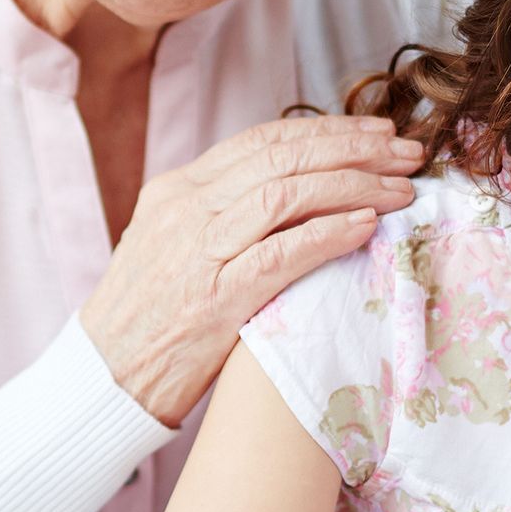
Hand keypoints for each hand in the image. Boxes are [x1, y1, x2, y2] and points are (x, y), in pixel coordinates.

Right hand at [83, 116, 423, 424]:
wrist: (103, 380)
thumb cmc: (148, 321)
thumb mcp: (171, 247)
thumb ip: (219, 216)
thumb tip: (289, 195)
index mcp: (177, 190)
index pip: (262, 140)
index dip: (326, 130)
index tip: (375, 133)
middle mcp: (186, 209)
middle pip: (283, 157)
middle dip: (354, 148)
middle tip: (407, 152)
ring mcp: (197, 252)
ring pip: (286, 194)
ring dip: (354, 186)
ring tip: (401, 190)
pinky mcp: (213, 299)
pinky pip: (280, 254)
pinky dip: (327, 235)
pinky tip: (366, 227)